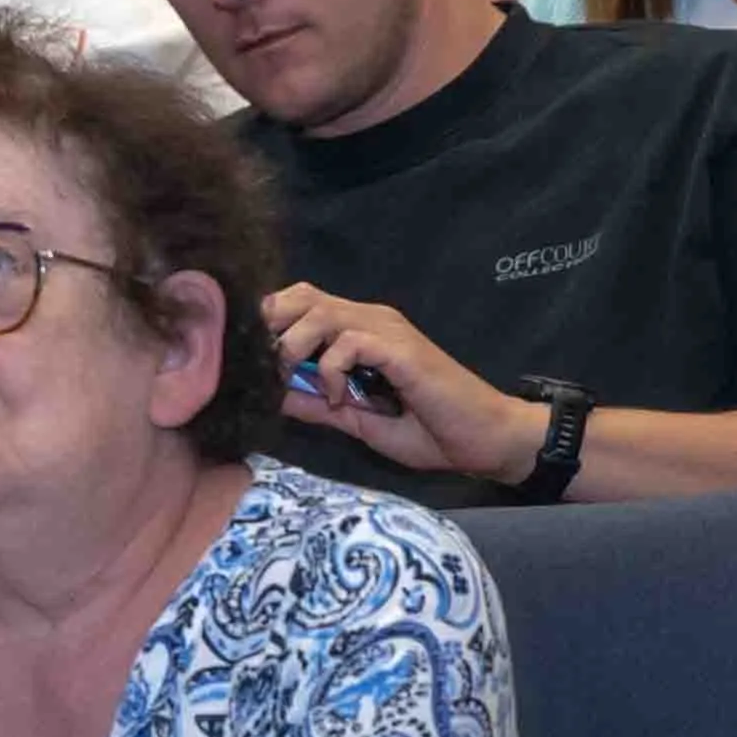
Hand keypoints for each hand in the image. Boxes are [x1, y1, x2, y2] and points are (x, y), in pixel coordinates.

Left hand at [262, 284, 545, 485]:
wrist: (481, 440)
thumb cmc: (426, 430)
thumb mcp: (354, 420)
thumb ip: (315, 404)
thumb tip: (270, 394)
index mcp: (358, 330)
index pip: (298, 303)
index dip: (269, 326)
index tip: (255, 366)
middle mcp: (370, 320)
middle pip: (299, 296)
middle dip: (272, 330)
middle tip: (270, 372)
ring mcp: (387, 330)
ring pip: (318, 312)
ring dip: (296, 349)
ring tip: (300, 384)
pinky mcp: (401, 349)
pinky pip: (349, 342)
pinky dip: (331, 371)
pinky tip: (343, 400)